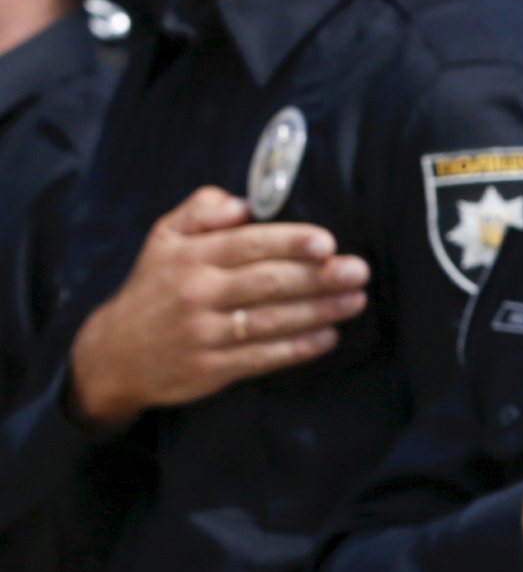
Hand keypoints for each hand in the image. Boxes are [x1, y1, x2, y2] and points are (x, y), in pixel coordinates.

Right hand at [65, 187, 370, 429]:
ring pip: (271, 320)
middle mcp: (196, 294)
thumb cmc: (156, 285)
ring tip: (355, 300)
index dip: (290, 243)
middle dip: (318, 277)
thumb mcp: (165, 237)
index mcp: (190, 257)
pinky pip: (262, 357)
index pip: (248, 244)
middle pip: (267, 283)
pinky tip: (328, 336)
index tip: (327, 243)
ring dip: (319, 311)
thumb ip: (202, 209)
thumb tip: (243, 202)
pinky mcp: (210, 369)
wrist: (114, 353)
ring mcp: (203, 334)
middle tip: (358, 270)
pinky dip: (298, 348)